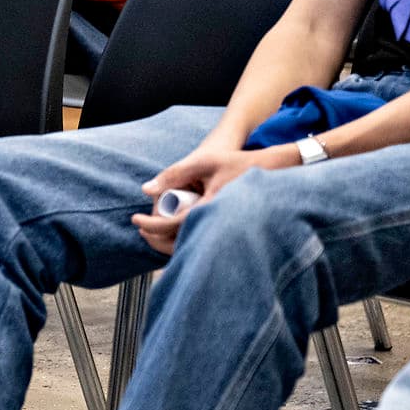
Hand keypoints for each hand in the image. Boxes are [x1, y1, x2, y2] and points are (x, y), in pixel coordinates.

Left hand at [130, 142, 298, 254]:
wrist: (274, 171)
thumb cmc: (237, 163)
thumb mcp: (203, 162)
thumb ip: (174, 174)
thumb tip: (146, 190)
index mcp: (210, 209)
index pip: (173, 225)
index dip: (151, 225)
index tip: (136, 220)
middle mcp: (218, 225)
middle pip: (181, 244)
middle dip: (157, 240)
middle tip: (141, 229)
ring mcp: (224, 230)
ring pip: (192, 247)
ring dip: (171, 242)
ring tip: (153, 230)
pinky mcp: (228, 231)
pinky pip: (203, 241)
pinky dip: (186, 239)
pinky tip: (175, 230)